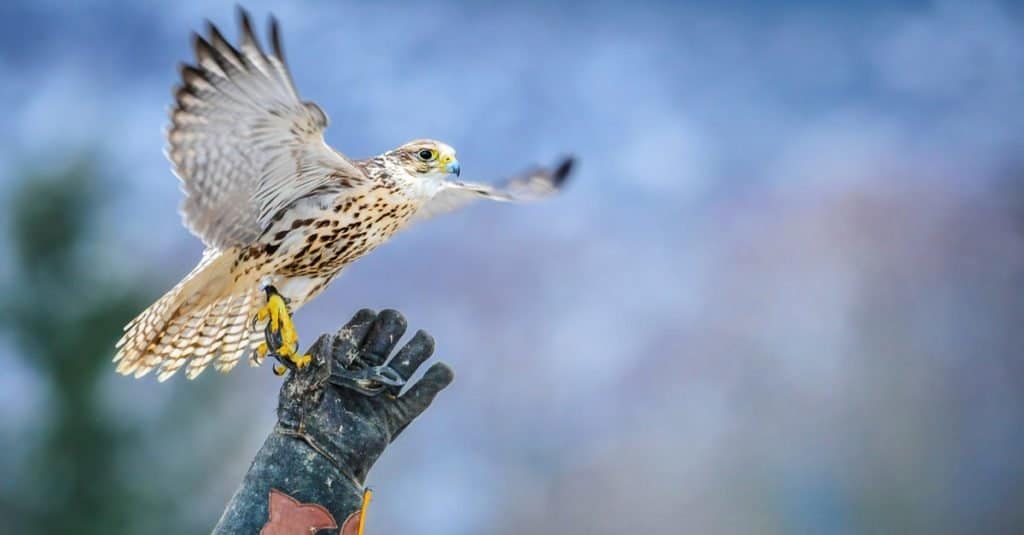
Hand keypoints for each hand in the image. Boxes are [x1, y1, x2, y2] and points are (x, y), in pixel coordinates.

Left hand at [276, 309, 454, 484]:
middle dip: (394, 327)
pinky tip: (443, 370)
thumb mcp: (302, 386)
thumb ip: (316, 360)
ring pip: (405, 365)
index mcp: (339, 363)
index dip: (366, 322)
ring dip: (418, 348)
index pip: (358, 332)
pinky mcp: (393, 417)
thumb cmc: (301, 422)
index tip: (370, 318)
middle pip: (386, 341)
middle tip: (397, 323)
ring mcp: (380, 395)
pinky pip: (418, 397)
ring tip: (424, 340)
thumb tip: (329, 336)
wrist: (315, 461)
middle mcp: (362, 374)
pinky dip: (433, 383)